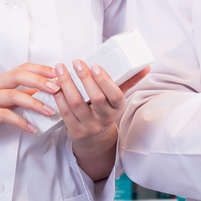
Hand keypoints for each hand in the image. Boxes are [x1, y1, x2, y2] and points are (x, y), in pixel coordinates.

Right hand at [0, 63, 59, 155]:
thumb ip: (14, 97)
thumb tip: (39, 94)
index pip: (22, 68)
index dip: (41, 69)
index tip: (59, 74)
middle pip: (19, 76)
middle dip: (41, 81)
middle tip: (58, 89)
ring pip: (13, 95)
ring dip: (35, 103)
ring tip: (50, 112)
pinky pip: (3, 116)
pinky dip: (20, 122)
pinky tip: (32, 129)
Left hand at [53, 60, 150, 181]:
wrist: (95, 138)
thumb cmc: (106, 110)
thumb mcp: (118, 98)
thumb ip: (129, 81)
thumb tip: (145, 66)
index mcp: (117, 108)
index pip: (114, 94)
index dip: (104, 80)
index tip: (94, 65)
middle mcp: (105, 119)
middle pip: (95, 98)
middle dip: (85, 78)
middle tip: (76, 61)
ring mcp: (90, 127)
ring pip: (77, 104)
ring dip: (67, 84)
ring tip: (60, 68)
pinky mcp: (75, 132)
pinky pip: (65, 112)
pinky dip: (59, 97)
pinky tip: (55, 85)